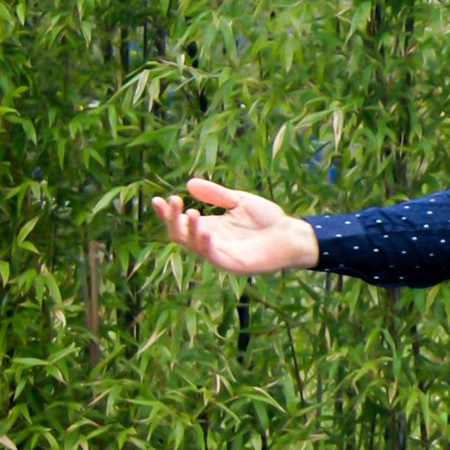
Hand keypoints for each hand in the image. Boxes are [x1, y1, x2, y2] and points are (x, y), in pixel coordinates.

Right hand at [153, 178, 319, 274]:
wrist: (291, 234)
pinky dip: (206, 244)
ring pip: (193, 246)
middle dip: (172, 219)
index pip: (180, 221)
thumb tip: (190, 184)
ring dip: (189, 230)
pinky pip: (213, 256)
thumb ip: (216, 195)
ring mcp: (220, 254)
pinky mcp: (232, 264)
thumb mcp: (239, 201)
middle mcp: (210, 241)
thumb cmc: (267, 219)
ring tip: (191, 212)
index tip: (157, 199)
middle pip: (180, 234)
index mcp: (209, 226)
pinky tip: (205, 231)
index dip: (167, 212)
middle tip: (172, 201)